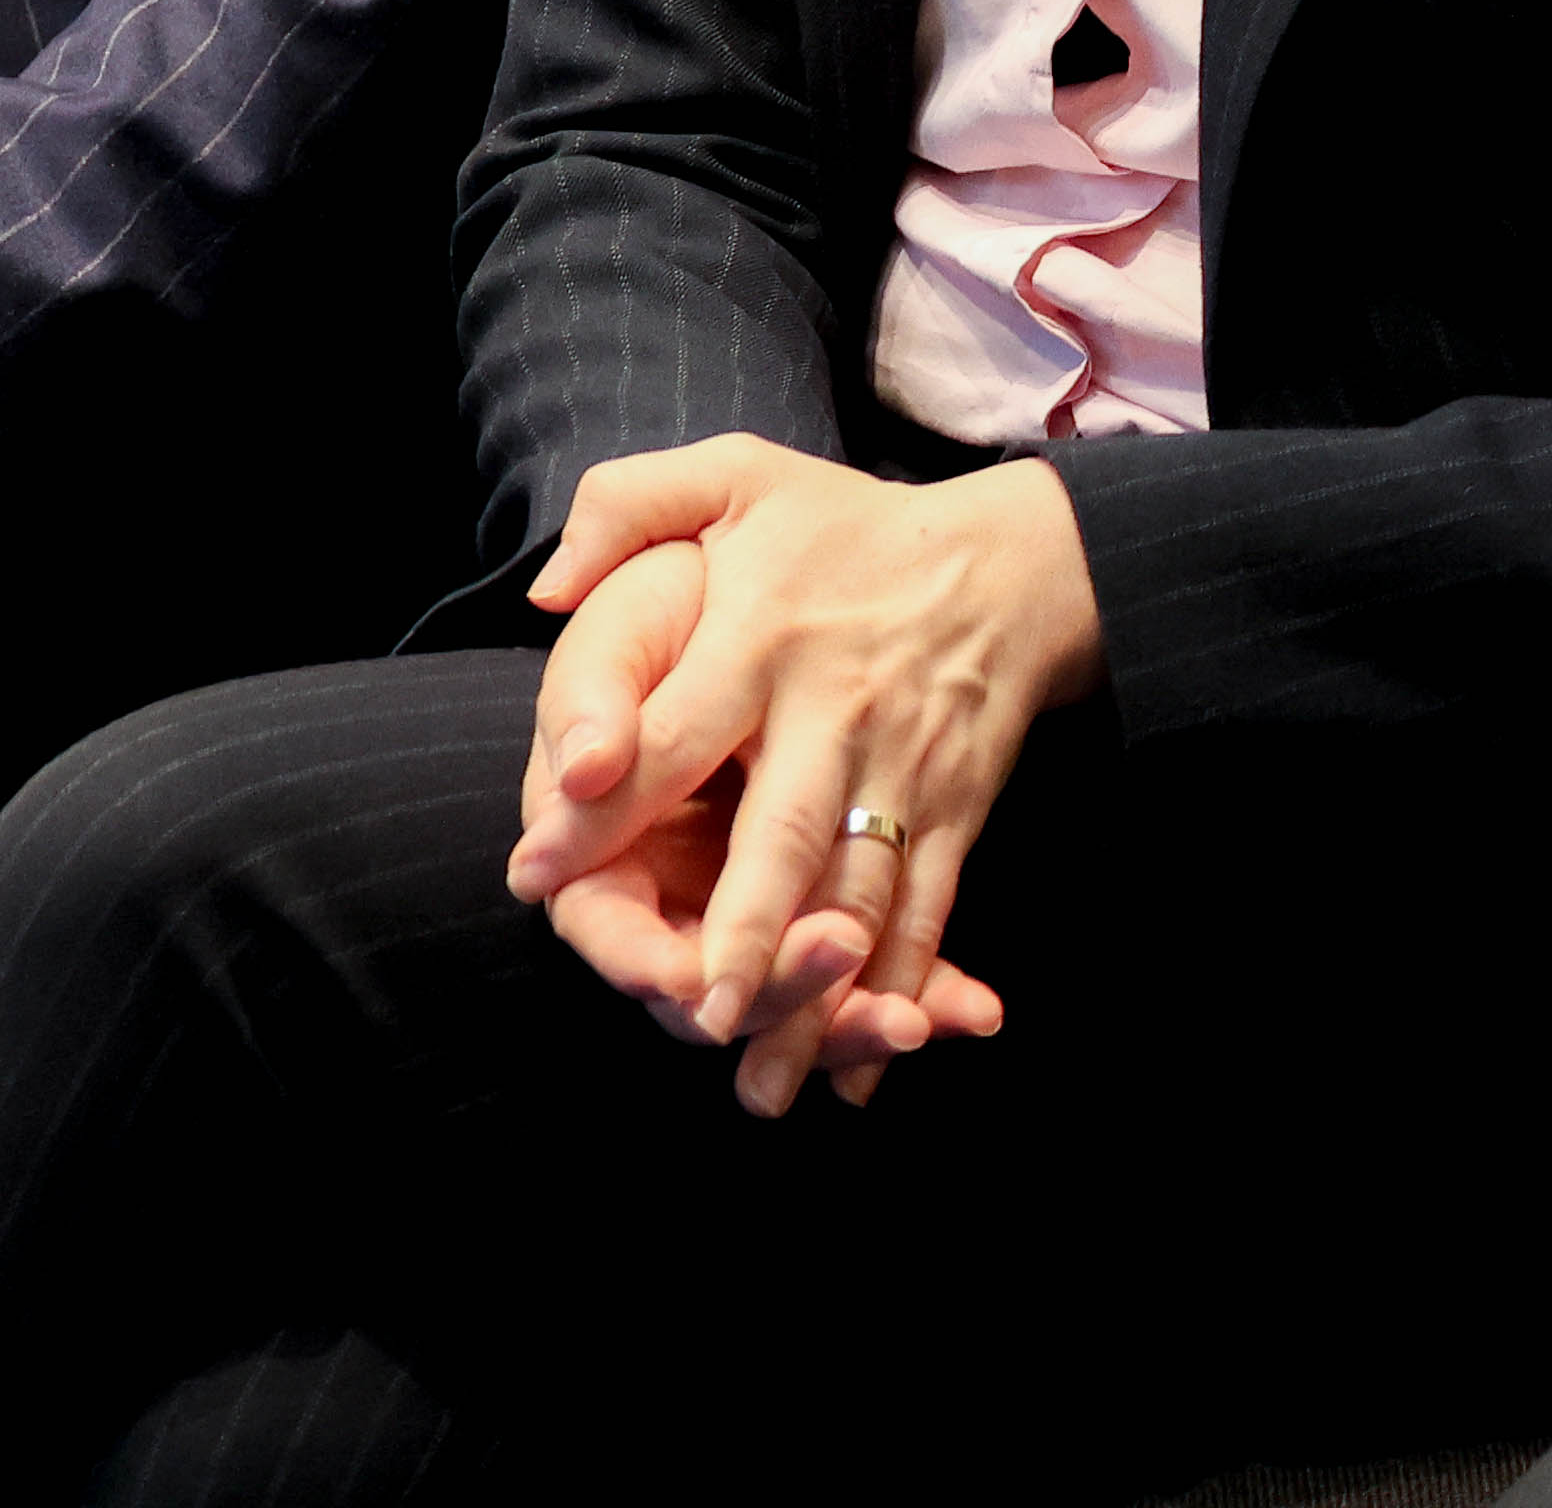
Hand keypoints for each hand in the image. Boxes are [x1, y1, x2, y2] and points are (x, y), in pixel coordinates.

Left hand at [504, 434, 1100, 1114]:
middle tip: (696, 1009)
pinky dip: (904, 986)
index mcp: (761, 633)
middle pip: (783, 832)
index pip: (670, 730)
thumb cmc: (847, 527)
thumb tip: (545, 591)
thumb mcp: (737, 477)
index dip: (603, 801)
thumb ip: (626, 506)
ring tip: (762, 1075)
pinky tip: (868, 1060)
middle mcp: (831, 708)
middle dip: (744, 928)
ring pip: (858, 892)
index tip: (535, 875)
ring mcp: (903, 765)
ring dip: (817, 989)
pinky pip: (928, 907)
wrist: (1016, 557)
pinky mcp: (956, 807)